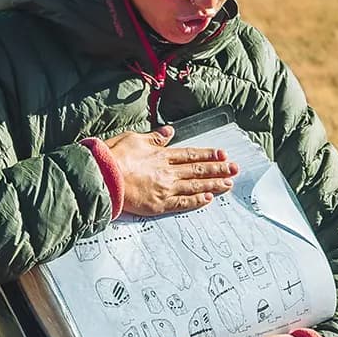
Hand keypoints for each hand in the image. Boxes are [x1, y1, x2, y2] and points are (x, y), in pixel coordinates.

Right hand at [103, 126, 238, 215]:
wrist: (102, 177)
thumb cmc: (113, 157)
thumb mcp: (134, 138)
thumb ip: (154, 137)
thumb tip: (168, 131)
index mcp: (161, 155)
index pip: (190, 154)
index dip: (208, 155)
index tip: (222, 154)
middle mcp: (167, 172)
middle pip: (198, 170)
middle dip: (218, 169)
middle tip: (235, 169)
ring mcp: (165, 189)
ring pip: (195, 186)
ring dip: (214, 184)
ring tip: (229, 183)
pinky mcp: (159, 205)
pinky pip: (183, 203)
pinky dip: (197, 201)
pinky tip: (209, 199)